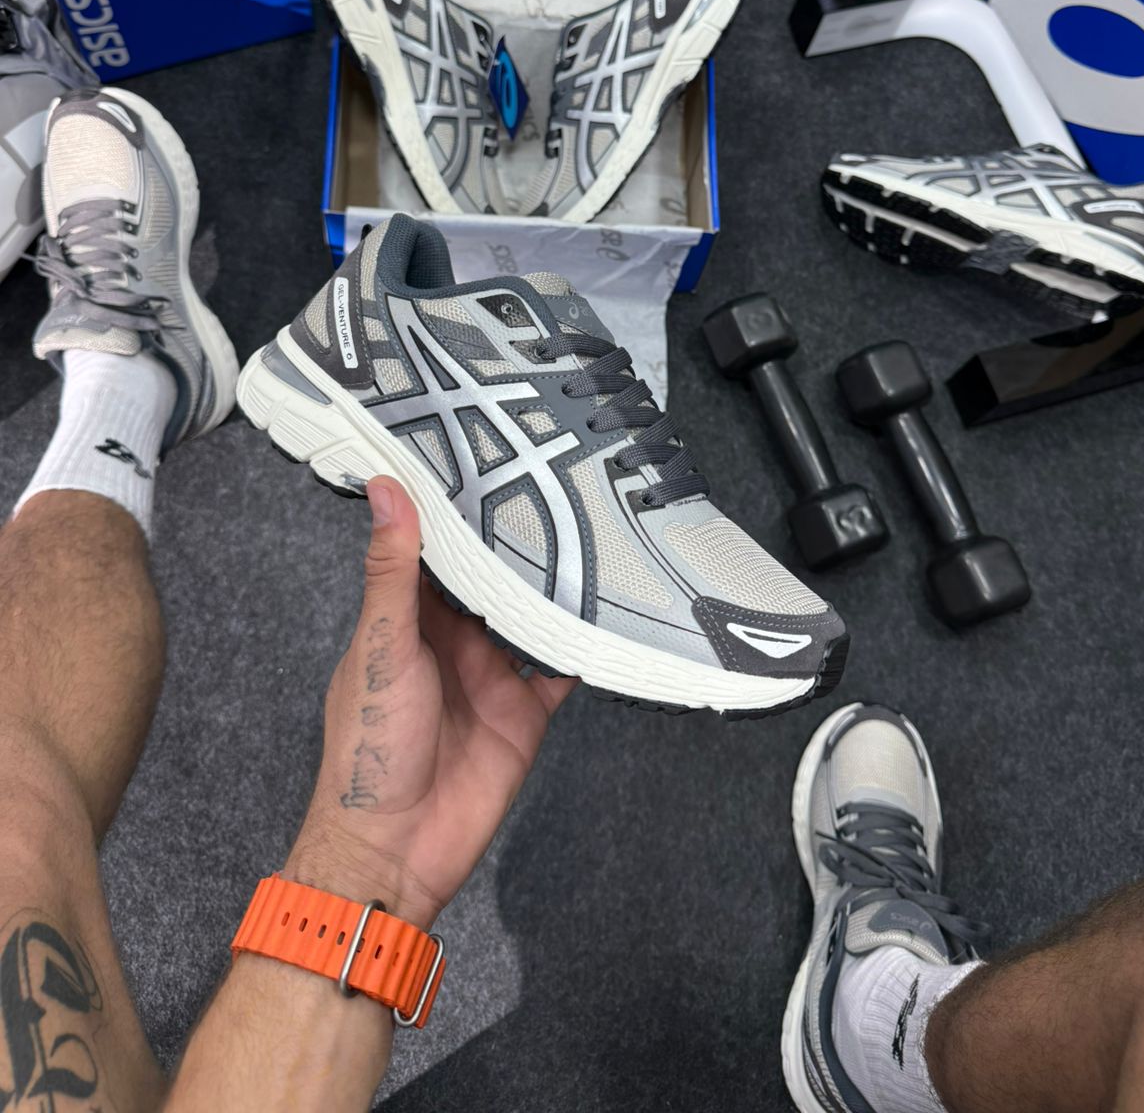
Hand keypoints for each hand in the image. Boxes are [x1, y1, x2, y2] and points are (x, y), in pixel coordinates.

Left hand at [285, 478, 574, 929]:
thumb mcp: (382, 648)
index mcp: (406, 620)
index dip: (453, 508)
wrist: (397, 850)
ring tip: (592, 531)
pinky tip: (611, 610)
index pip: (434, 550)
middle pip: (490, 579)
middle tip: (554, 481)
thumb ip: (392, 572)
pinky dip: (584, 643)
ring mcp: (491, 675)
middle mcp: (451, 641)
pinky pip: (560, 667)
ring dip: (555, 586)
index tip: (480, 457)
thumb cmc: (369, 753)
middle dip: (516, 541)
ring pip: (531, 615)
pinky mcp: (525, 712)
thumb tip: (385, 491)